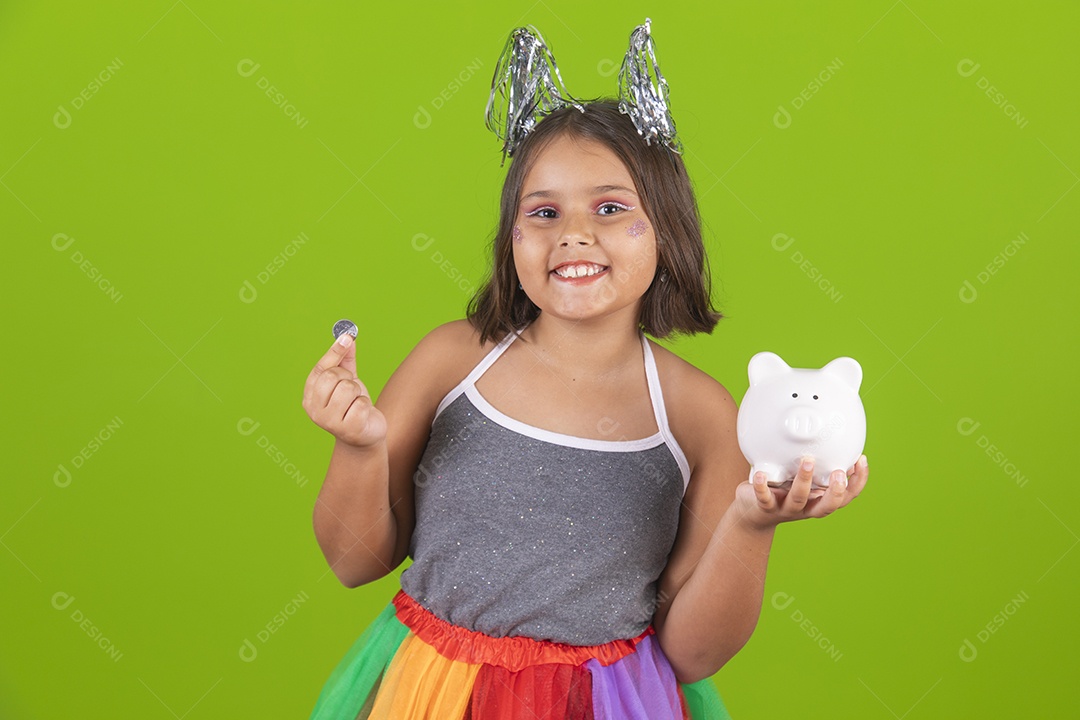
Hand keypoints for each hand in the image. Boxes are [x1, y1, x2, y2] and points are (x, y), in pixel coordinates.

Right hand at [302, 334, 386, 447]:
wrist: (364, 435)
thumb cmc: (352, 406)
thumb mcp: (347, 381)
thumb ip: (345, 360)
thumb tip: (347, 337)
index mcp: (309, 397)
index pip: (319, 369)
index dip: (334, 352)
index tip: (348, 337)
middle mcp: (314, 410)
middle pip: (333, 376)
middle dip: (348, 378)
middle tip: (352, 389)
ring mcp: (329, 422)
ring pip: (348, 388)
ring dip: (358, 393)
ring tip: (356, 403)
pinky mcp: (348, 429)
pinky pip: (361, 403)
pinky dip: (366, 405)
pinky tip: (362, 414)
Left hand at [733, 456, 868, 531]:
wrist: (754, 511)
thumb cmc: (783, 488)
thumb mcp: (804, 478)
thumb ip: (818, 465)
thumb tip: (836, 440)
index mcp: (820, 499)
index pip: (846, 497)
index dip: (857, 482)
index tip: (861, 460)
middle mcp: (807, 507)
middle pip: (827, 506)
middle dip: (835, 491)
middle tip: (838, 473)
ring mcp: (786, 508)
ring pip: (798, 499)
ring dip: (804, 481)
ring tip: (807, 461)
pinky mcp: (765, 507)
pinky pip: (764, 499)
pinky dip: (762, 487)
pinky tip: (761, 474)